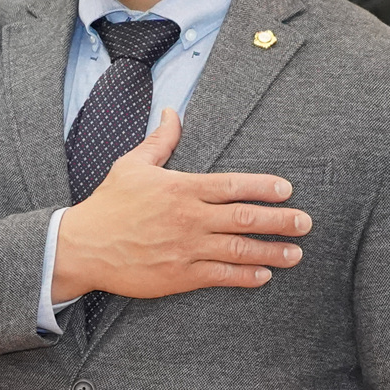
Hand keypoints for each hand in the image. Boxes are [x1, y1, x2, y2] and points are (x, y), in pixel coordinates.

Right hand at [52, 110, 310, 301]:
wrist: (83, 246)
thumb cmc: (108, 204)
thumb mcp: (132, 165)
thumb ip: (160, 141)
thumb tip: (171, 112)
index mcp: (181, 188)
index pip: (231, 185)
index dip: (262, 187)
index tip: (287, 190)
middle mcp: (189, 218)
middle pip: (245, 218)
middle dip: (279, 220)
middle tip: (305, 222)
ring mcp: (186, 249)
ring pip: (239, 250)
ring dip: (271, 251)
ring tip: (295, 252)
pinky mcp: (179, 276)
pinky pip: (220, 276)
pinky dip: (245, 276)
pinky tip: (263, 275)